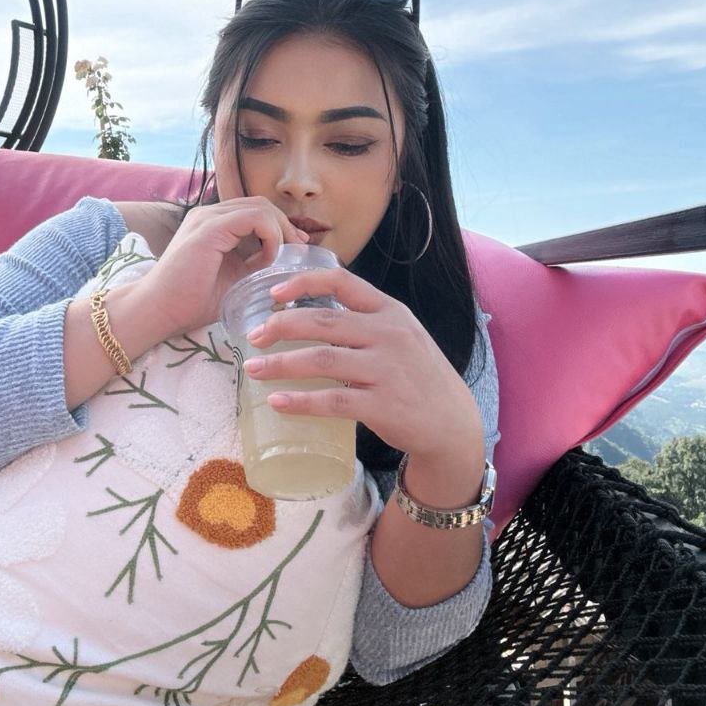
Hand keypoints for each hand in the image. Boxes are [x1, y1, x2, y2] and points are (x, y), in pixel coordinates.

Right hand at [132, 198, 309, 339]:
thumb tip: (284, 265)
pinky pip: (253, 218)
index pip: (255, 211)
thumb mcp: (233, 280)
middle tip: (299, 249)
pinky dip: (269, 236)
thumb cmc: (189, 302)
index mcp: (213, 225)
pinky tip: (268, 259)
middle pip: (260, 204)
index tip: (295, 248)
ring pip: (260, 207)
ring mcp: (208, 219)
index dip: (280, 226)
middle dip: (285, 225)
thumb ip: (253, 266)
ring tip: (282, 257)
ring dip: (279, 230)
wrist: (157, 311)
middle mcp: (209, 215)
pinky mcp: (209, 229)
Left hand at [242, 266, 484, 469]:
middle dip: (280, 327)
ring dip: (280, 364)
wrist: (452, 423)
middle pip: (323, 322)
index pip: (342, 281)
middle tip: (253, 337)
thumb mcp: (401, 336)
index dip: (304, 282)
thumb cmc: (417, 377)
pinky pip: (332, 400)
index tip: (273, 292)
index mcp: (390, 312)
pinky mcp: (382, 405)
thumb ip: (364, 323)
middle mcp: (389, 335)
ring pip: (321, 360)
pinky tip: (278, 402)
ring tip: (253, 370)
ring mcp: (387, 370)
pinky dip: (300, 401)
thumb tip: (307, 318)